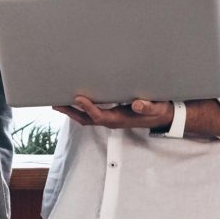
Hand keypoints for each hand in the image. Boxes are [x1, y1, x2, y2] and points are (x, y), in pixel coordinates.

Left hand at [54, 95, 173, 129]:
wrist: (163, 116)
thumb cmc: (158, 110)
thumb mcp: (156, 108)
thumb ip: (147, 106)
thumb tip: (136, 104)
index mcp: (120, 119)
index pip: (99, 115)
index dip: (88, 108)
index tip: (78, 97)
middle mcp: (112, 120)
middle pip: (86, 119)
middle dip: (71, 112)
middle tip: (56, 103)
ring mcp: (110, 119)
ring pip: (86, 118)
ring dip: (72, 111)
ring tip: (59, 102)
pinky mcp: (111, 115)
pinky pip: (92, 114)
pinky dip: (80, 109)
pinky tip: (75, 101)